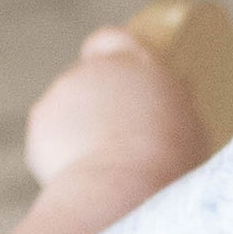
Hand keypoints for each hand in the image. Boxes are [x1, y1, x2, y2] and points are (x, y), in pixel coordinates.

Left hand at [24, 26, 209, 195]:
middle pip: (90, 80)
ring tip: (100, 168)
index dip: (107, 55)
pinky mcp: (41, 117)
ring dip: (78, 130)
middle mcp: (100, 68)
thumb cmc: (168, 170)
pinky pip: (50, 135)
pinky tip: (80, 175)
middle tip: (112, 142)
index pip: (112, 40)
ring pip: (68, 109)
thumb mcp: (191, 132)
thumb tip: (176, 97)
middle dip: (96, 105)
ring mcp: (65, 89)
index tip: (110, 77)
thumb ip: (175, 106)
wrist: (122, 193)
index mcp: (141, 65)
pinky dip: (59, 153)